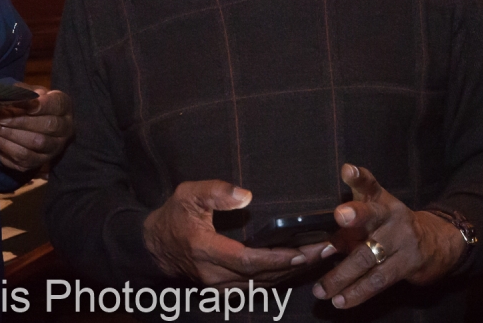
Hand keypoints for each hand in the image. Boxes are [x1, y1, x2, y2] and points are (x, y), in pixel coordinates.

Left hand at [0, 84, 72, 171]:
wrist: (33, 124)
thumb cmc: (31, 104)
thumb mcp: (29, 93)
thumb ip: (22, 92)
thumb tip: (10, 96)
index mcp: (63, 107)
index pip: (57, 105)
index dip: (41, 105)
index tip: (21, 103)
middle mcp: (64, 129)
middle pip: (48, 126)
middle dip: (20, 121)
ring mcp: (54, 148)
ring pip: (36, 144)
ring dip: (11, 135)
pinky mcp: (40, 163)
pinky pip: (24, 159)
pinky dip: (6, 147)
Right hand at [143, 181, 328, 285]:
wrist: (154, 246)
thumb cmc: (173, 217)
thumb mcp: (188, 195)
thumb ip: (216, 192)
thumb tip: (246, 196)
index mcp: (206, 251)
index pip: (248, 261)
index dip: (278, 258)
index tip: (304, 250)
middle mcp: (215, 275)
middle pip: (263, 276)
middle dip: (298, 264)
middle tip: (328, 250)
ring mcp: (219, 287)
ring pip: (263, 285)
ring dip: (293, 273)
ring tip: (321, 256)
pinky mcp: (224, 290)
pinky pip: (257, 288)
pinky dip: (279, 278)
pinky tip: (298, 266)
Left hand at [312, 164, 467, 308]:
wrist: (438, 242)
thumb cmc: (389, 228)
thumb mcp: (371, 221)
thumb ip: (343, 232)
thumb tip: (314, 250)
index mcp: (379, 200)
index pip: (369, 184)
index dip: (358, 177)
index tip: (347, 170)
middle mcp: (391, 215)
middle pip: (372, 214)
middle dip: (356, 215)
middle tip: (339, 216)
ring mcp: (402, 239)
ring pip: (369, 256)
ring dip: (342, 275)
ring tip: (322, 289)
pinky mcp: (409, 264)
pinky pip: (379, 279)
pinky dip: (358, 292)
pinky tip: (342, 300)